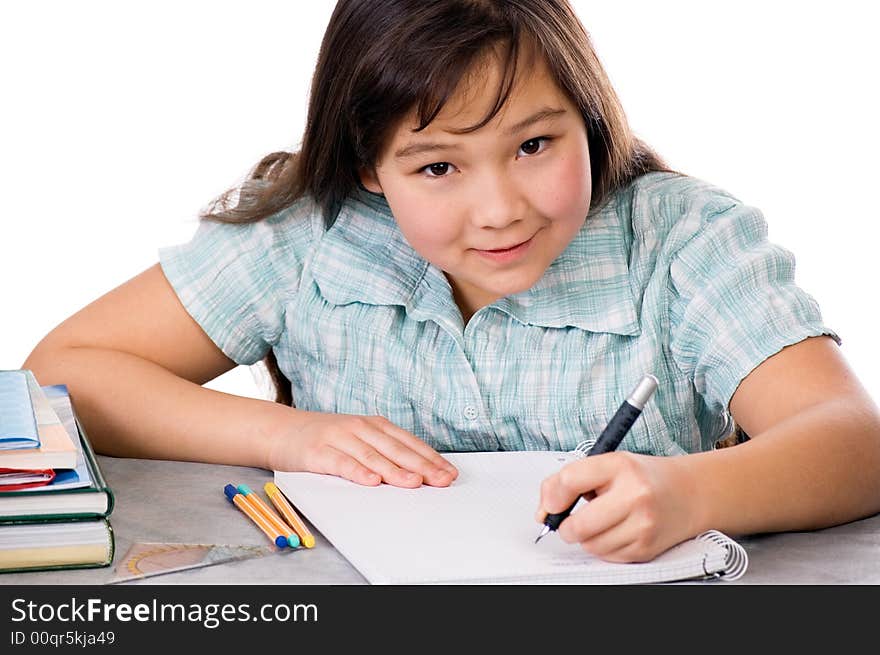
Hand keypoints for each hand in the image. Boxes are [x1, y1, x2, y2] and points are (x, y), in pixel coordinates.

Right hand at [267, 410, 457, 487]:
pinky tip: (372, 482)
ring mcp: (339, 438)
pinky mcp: (318, 452)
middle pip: (395, 449)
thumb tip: (417, 474)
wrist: (280, 430)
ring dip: (395, 470)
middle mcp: (359, 428)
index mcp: (373, 425)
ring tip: (414, 483)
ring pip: (372, 456)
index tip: (449, 474)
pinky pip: (341, 463)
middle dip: (422, 466)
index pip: (408, 442)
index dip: (430, 458)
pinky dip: (358, 472)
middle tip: (442, 481)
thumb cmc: (325, 439)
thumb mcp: (357, 440)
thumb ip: (383, 453)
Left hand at [535, 451, 697, 561]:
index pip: (570, 480)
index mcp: (621, 467)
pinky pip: (606, 556)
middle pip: (577, 526)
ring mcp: (643, 526)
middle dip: (566, 526)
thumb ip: (570, 479)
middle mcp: (635, 496)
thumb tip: (544, 509)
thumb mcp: (608, 464)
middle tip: (571, 519)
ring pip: (590, 545)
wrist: (689, 493)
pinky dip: (604, 546)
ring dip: (587, 537)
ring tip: (601, 520)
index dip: (552, 496)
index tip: (552, 504)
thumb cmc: (644, 477)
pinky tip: (616, 530)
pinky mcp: (646, 548)